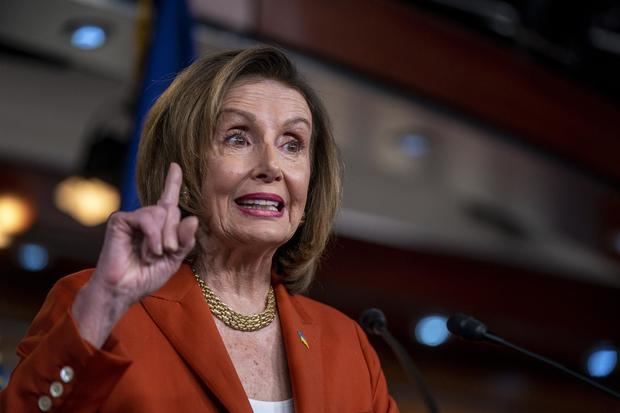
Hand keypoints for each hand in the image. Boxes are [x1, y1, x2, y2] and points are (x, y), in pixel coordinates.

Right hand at [72, 163, 198, 346]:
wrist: (123, 290)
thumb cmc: (146, 276)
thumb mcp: (174, 259)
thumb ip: (185, 240)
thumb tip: (192, 218)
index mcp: (158, 226)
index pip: (168, 199)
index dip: (172, 182)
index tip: (175, 165)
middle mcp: (145, 218)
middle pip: (171, 210)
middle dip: (174, 235)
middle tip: (165, 253)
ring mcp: (132, 218)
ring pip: (161, 212)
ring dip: (163, 238)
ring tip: (153, 255)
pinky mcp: (120, 220)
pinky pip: (147, 218)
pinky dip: (153, 236)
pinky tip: (148, 251)